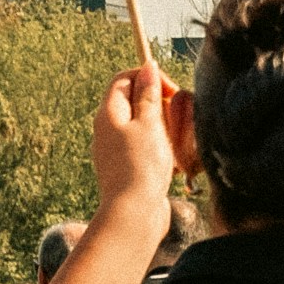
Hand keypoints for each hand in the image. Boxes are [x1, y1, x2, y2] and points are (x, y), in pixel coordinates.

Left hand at [91, 59, 177, 232]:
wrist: (133, 215)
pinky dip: (162, 151)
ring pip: (145, 127)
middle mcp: (107, 130)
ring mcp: (116, 150)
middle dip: (160, 107)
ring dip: (165, 131)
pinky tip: (172, 165)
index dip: (148, 77)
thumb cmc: (141, 166)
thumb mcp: (149, 124)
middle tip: (176, 121)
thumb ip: (149, 95)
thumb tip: (148, 68)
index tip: (171, 91)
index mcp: (109, 113)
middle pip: (135, 102)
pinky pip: (146, 150)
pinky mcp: (128, 169)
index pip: (124, 78)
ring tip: (176, 145)